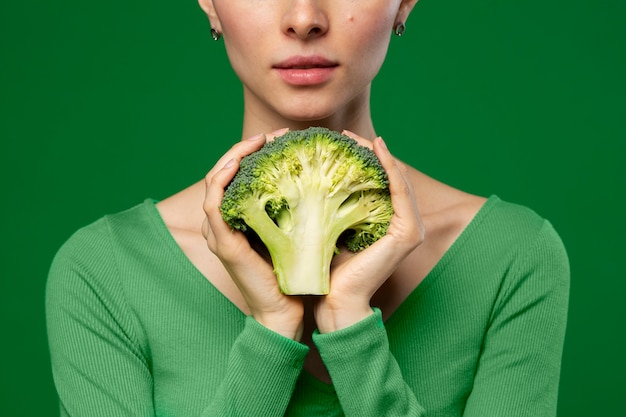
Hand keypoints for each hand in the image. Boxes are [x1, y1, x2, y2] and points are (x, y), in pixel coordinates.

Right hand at [202, 130, 303, 339]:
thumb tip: (315, 180)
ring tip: (260, 141)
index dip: (252, 151)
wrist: (284, 310)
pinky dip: (221, 180)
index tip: (279, 138)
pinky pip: (213, 204)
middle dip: (245, 148)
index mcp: (237, 218)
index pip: (236, 174)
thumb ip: (290, 207)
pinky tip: (236, 164)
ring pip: (214, 181)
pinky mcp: (222, 243)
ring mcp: (218, 232)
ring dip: (234, 156)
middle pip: (223, 172)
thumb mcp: (291, 230)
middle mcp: (223, 222)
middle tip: (274, 135)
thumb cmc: (291, 272)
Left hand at [314, 132, 424, 332]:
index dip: (363, 158)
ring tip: (354, 137)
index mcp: (387, 223)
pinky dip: (389, 166)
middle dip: (368, 152)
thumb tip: (313, 177)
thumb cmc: (327, 268)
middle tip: (343, 134)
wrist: (334, 300)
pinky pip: (400, 189)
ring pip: (396, 178)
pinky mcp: (408, 232)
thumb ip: (333, 205)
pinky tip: (376, 147)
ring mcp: (410, 227)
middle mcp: (404, 223)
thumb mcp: (330, 227)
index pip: (379, 181)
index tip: (338, 141)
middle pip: (389, 176)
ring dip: (377, 154)